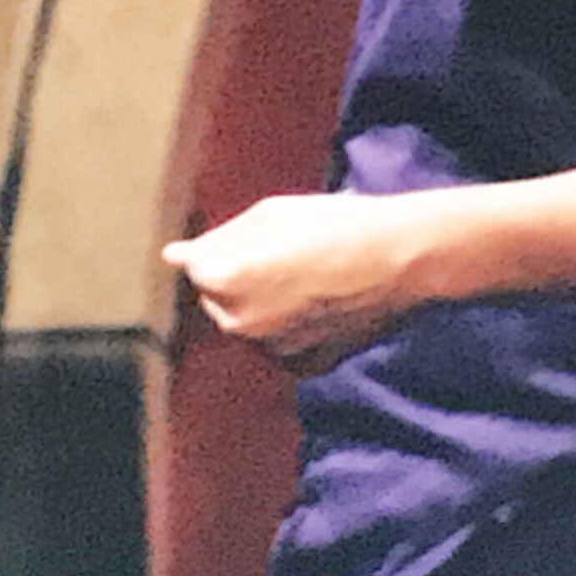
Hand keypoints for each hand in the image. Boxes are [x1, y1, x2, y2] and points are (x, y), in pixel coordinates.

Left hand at [161, 190, 435, 373]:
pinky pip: (276, 340)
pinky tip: (310, 297)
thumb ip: (218, 239)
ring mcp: (275, 346)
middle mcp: (244, 323)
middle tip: (269, 248)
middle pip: (215, 296)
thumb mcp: (269, 215)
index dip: (206, 249)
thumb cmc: (333, 226)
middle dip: (228, 274)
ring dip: (254, 298)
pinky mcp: (306, 360)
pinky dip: (282, 322)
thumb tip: (176, 255)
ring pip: (245, 319)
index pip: (193, 267)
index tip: (220, 239)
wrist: (399, 259)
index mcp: (229, 282)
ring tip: (296, 269)